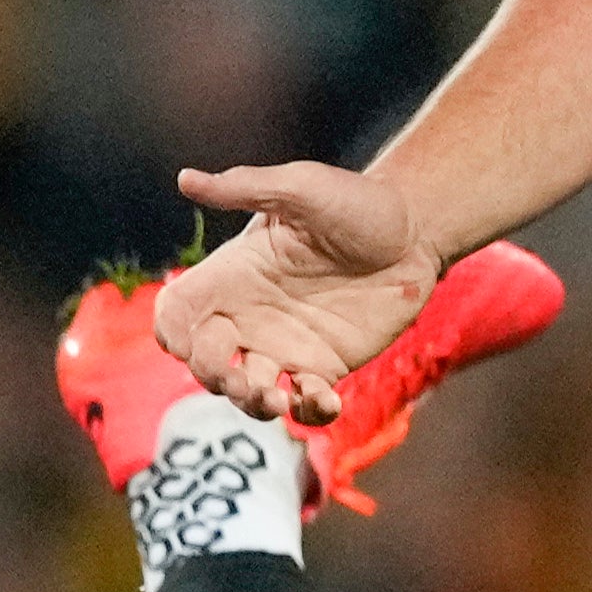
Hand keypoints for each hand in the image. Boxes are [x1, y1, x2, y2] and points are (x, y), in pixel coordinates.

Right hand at [155, 161, 437, 428]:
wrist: (418, 233)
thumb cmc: (359, 202)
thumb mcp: (301, 188)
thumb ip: (245, 187)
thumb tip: (185, 180)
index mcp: (233, 274)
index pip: (179, 312)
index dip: (173, 332)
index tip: (189, 344)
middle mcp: (250, 314)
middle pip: (204, 361)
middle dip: (213, 376)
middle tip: (243, 378)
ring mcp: (285, 345)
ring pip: (246, 392)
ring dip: (252, 405)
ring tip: (277, 399)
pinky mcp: (324, 365)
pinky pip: (303, 402)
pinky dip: (308, 412)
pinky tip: (326, 400)